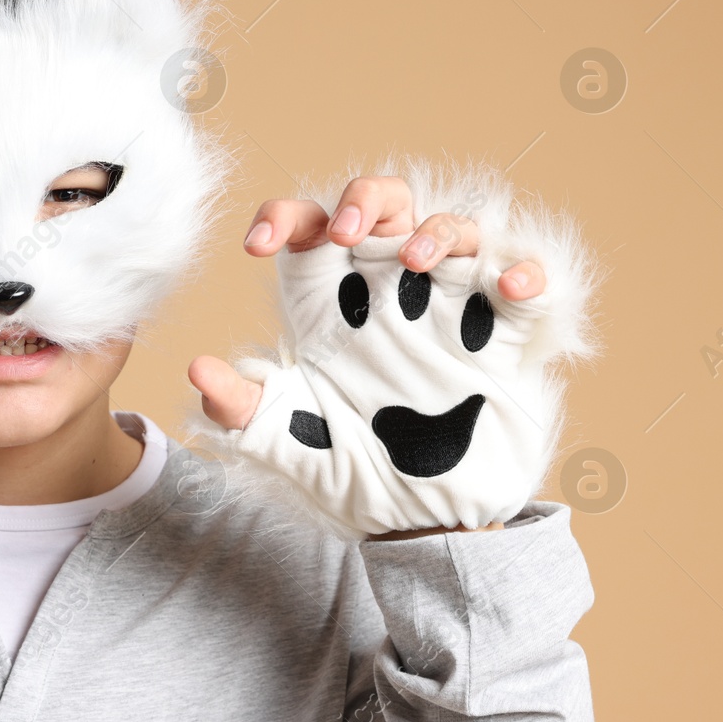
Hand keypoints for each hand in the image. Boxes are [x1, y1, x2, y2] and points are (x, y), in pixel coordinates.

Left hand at [189, 167, 595, 535]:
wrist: (423, 523)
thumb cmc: (353, 471)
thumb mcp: (288, 440)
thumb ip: (242, 407)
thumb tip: (198, 370)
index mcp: (332, 305)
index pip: (309, 230)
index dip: (282, 217)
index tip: (258, 245)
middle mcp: (388, 293)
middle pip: (384, 203)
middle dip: (366, 198)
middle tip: (347, 232)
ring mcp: (448, 308)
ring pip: (453, 228)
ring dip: (437, 229)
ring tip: (414, 261)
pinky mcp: (502, 336)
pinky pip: (523, 283)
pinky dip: (523, 272)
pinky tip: (510, 287)